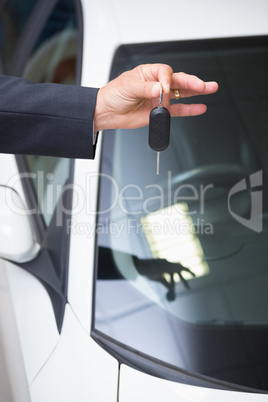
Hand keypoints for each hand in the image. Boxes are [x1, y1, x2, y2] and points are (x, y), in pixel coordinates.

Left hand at [94, 63, 217, 131]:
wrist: (108, 112)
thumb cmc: (114, 95)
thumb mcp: (128, 87)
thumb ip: (145, 88)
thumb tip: (159, 89)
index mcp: (149, 73)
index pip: (165, 72)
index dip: (167, 79)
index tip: (163, 89)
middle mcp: (157, 84)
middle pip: (179, 80)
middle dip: (193, 82)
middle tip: (205, 85)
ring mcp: (161, 98)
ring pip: (182, 94)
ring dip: (196, 92)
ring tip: (210, 89)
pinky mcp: (161, 111)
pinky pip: (178, 110)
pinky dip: (189, 109)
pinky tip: (200, 107)